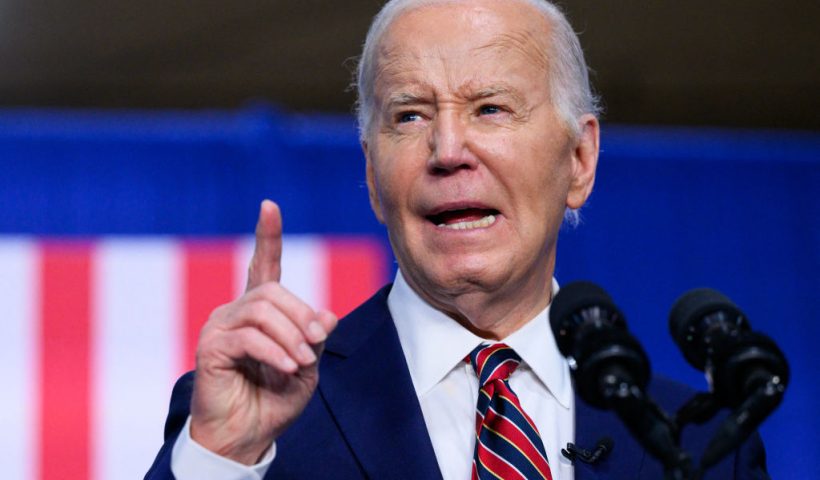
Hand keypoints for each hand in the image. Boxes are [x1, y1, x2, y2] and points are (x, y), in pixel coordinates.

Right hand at [189, 200, 337, 463]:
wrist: (248, 435)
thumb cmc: (275, 399)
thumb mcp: (306, 365)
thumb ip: (314, 337)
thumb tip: (327, 314)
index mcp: (260, 311)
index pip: (263, 265)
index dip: (267, 236)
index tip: (269, 206)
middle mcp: (236, 311)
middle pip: (273, 292)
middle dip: (301, 316)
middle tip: (316, 343)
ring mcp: (220, 326)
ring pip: (262, 310)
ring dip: (290, 336)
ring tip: (301, 362)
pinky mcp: (210, 346)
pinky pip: (248, 337)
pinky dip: (273, 351)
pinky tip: (287, 368)